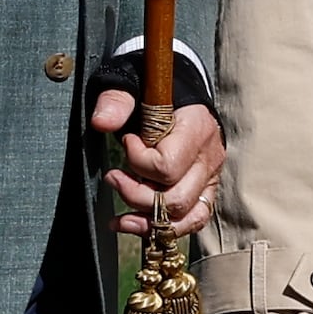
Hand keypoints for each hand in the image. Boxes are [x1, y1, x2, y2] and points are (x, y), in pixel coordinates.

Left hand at [88, 84, 221, 238]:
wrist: (176, 92)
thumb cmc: (150, 90)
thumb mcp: (130, 85)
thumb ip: (116, 101)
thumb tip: (102, 123)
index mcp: (196, 128)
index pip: (167, 165)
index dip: (137, 161)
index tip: (126, 142)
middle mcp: (209, 156)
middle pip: (175, 198)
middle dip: (136, 195)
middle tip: (113, 177)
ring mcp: (210, 177)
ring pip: (184, 216)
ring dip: (147, 221)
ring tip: (119, 217)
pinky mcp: (205, 190)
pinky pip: (192, 221)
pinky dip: (163, 229)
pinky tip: (134, 225)